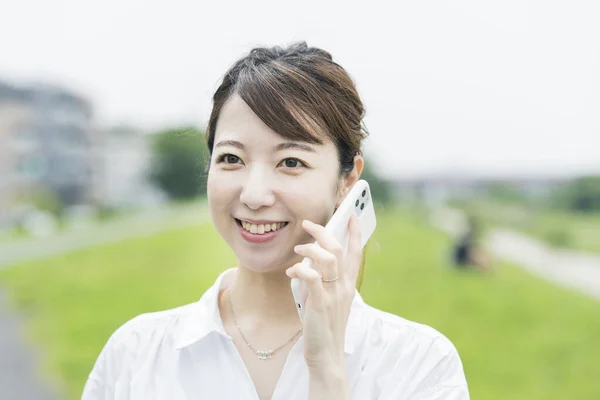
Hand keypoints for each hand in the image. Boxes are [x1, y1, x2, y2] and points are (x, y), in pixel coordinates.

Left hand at [286, 213, 361, 368]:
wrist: (326, 354)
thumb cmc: (324, 326)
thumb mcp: (326, 299)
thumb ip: (321, 280)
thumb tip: (307, 262)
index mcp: (347, 284)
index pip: (355, 253)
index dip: (354, 232)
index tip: (351, 215)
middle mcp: (344, 287)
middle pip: (339, 248)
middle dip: (324, 231)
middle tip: (308, 224)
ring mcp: (333, 295)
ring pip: (328, 258)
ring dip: (310, 249)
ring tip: (297, 250)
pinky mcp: (320, 304)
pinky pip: (313, 278)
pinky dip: (301, 270)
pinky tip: (291, 272)